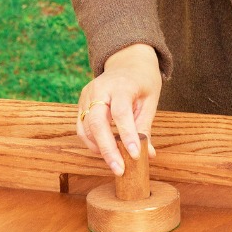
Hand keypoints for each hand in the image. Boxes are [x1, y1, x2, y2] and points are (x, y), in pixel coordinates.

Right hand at [76, 43, 160, 174]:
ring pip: (86, 128)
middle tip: (119, 169)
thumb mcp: (150, 100)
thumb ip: (145, 127)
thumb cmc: (142, 80)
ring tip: (116, 162)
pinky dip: (91, 142)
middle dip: (107, 149)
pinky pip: (81, 127)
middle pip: (96, 122)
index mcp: (121, 85)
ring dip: (99, 148)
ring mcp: (87, 95)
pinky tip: (104, 151)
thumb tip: (148, 154)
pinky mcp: (81, 102)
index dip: (126, 135)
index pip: (121, 112)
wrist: (127, 61)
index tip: (134, 155)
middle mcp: (100, 89)